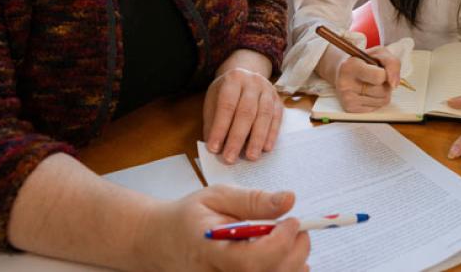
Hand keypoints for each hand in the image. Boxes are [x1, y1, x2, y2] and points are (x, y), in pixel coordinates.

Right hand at [138, 185, 309, 271]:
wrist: (162, 242)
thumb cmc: (188, 218)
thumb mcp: (216, 197)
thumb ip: (253, 200)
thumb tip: (288, 200)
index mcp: (209, 251)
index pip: (251, 260)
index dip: (280, 243)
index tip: (292, 221)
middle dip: (294, 252)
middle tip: (298, 229)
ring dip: (291, 263)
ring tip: (290, 241)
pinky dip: (282, 271)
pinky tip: (284, 259)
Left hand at [204, 67, 282, 163]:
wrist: (246, 75)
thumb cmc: (226, 93)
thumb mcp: (214, 101)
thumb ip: (214, 123)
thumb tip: (216, 148)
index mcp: (233, 79)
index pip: (226, 106)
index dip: (220, 128)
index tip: (214, 148)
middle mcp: (253, 82)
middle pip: (246, 112)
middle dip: (237, 138)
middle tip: (230, 158)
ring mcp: (268, 90)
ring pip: (264, 116)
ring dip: (257, 139)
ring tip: (251, 157)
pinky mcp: (278, 100)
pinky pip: (276, 118)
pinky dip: (271, 134)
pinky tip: (266, 148)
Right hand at [332, 47, 400, 112]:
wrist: (343, 70)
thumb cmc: (363, 61)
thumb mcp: (379, 53)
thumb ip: (392, 63)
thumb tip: (394, 84)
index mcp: (351, 66)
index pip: (379, 77)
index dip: (386, 73)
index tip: (380, 69)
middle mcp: (345, 83)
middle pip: (383, 91)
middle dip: (385, 84)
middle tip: (375, 77)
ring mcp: (347, 98)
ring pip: (383, 100)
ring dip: (383, 92)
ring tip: (372, 84)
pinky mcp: (350, 109)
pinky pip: (377, 108)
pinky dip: (377, 100)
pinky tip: (367, 92)